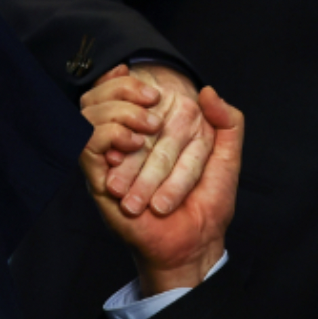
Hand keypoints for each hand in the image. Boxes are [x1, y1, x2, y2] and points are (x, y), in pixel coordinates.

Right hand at [82, 63, 215, 216]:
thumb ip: (228, 122)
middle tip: (152, 97)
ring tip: (145, 129)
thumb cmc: (210, 201)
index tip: (143, 77)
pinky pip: (88, 145)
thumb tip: (209, 91)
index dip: (128, 79)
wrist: (196, 241)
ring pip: (94, 117)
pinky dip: (109, 136)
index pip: (129, 92)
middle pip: (110, 100)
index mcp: (156, 133)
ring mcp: (111, 160)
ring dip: (119, 113)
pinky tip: (131, 144)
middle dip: (127, 94)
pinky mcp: (99, 179)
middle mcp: (130, 143)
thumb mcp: (228, 156)